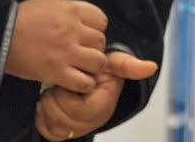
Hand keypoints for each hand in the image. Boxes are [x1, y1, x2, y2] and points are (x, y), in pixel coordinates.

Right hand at [5, 0, 108, 92]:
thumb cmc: (19, 20)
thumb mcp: (48, 3)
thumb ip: (69, 9)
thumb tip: (81, 17)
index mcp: (71, 10)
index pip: (102, 20)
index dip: (96, 29)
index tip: (88, 34)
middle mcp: (73, 30)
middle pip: (101, 42)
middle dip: (94, 48)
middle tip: (83, 52)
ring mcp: (67, 52)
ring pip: (98, 62)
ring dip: (92, 66)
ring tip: (81, 67)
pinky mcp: (57, 72)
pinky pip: (84, 82)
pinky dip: (83, 84)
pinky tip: (75, 80)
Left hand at [33, 51, 158, 140]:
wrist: (90, 78)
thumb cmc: (100, 71)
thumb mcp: (113, 64)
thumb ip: (128, 66)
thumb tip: (152, 67)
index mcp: (102, 106)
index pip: (80, 109)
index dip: (69, 94)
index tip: (70, 79)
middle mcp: (91, 122)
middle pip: (63, 118)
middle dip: (55, 98)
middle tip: (58, 84)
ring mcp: (76, 128)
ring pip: (53, 125)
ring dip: (47, 106)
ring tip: (54, 91)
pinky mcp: (62, 132)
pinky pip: (46, 130)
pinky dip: (42, 117)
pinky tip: (48, 103)